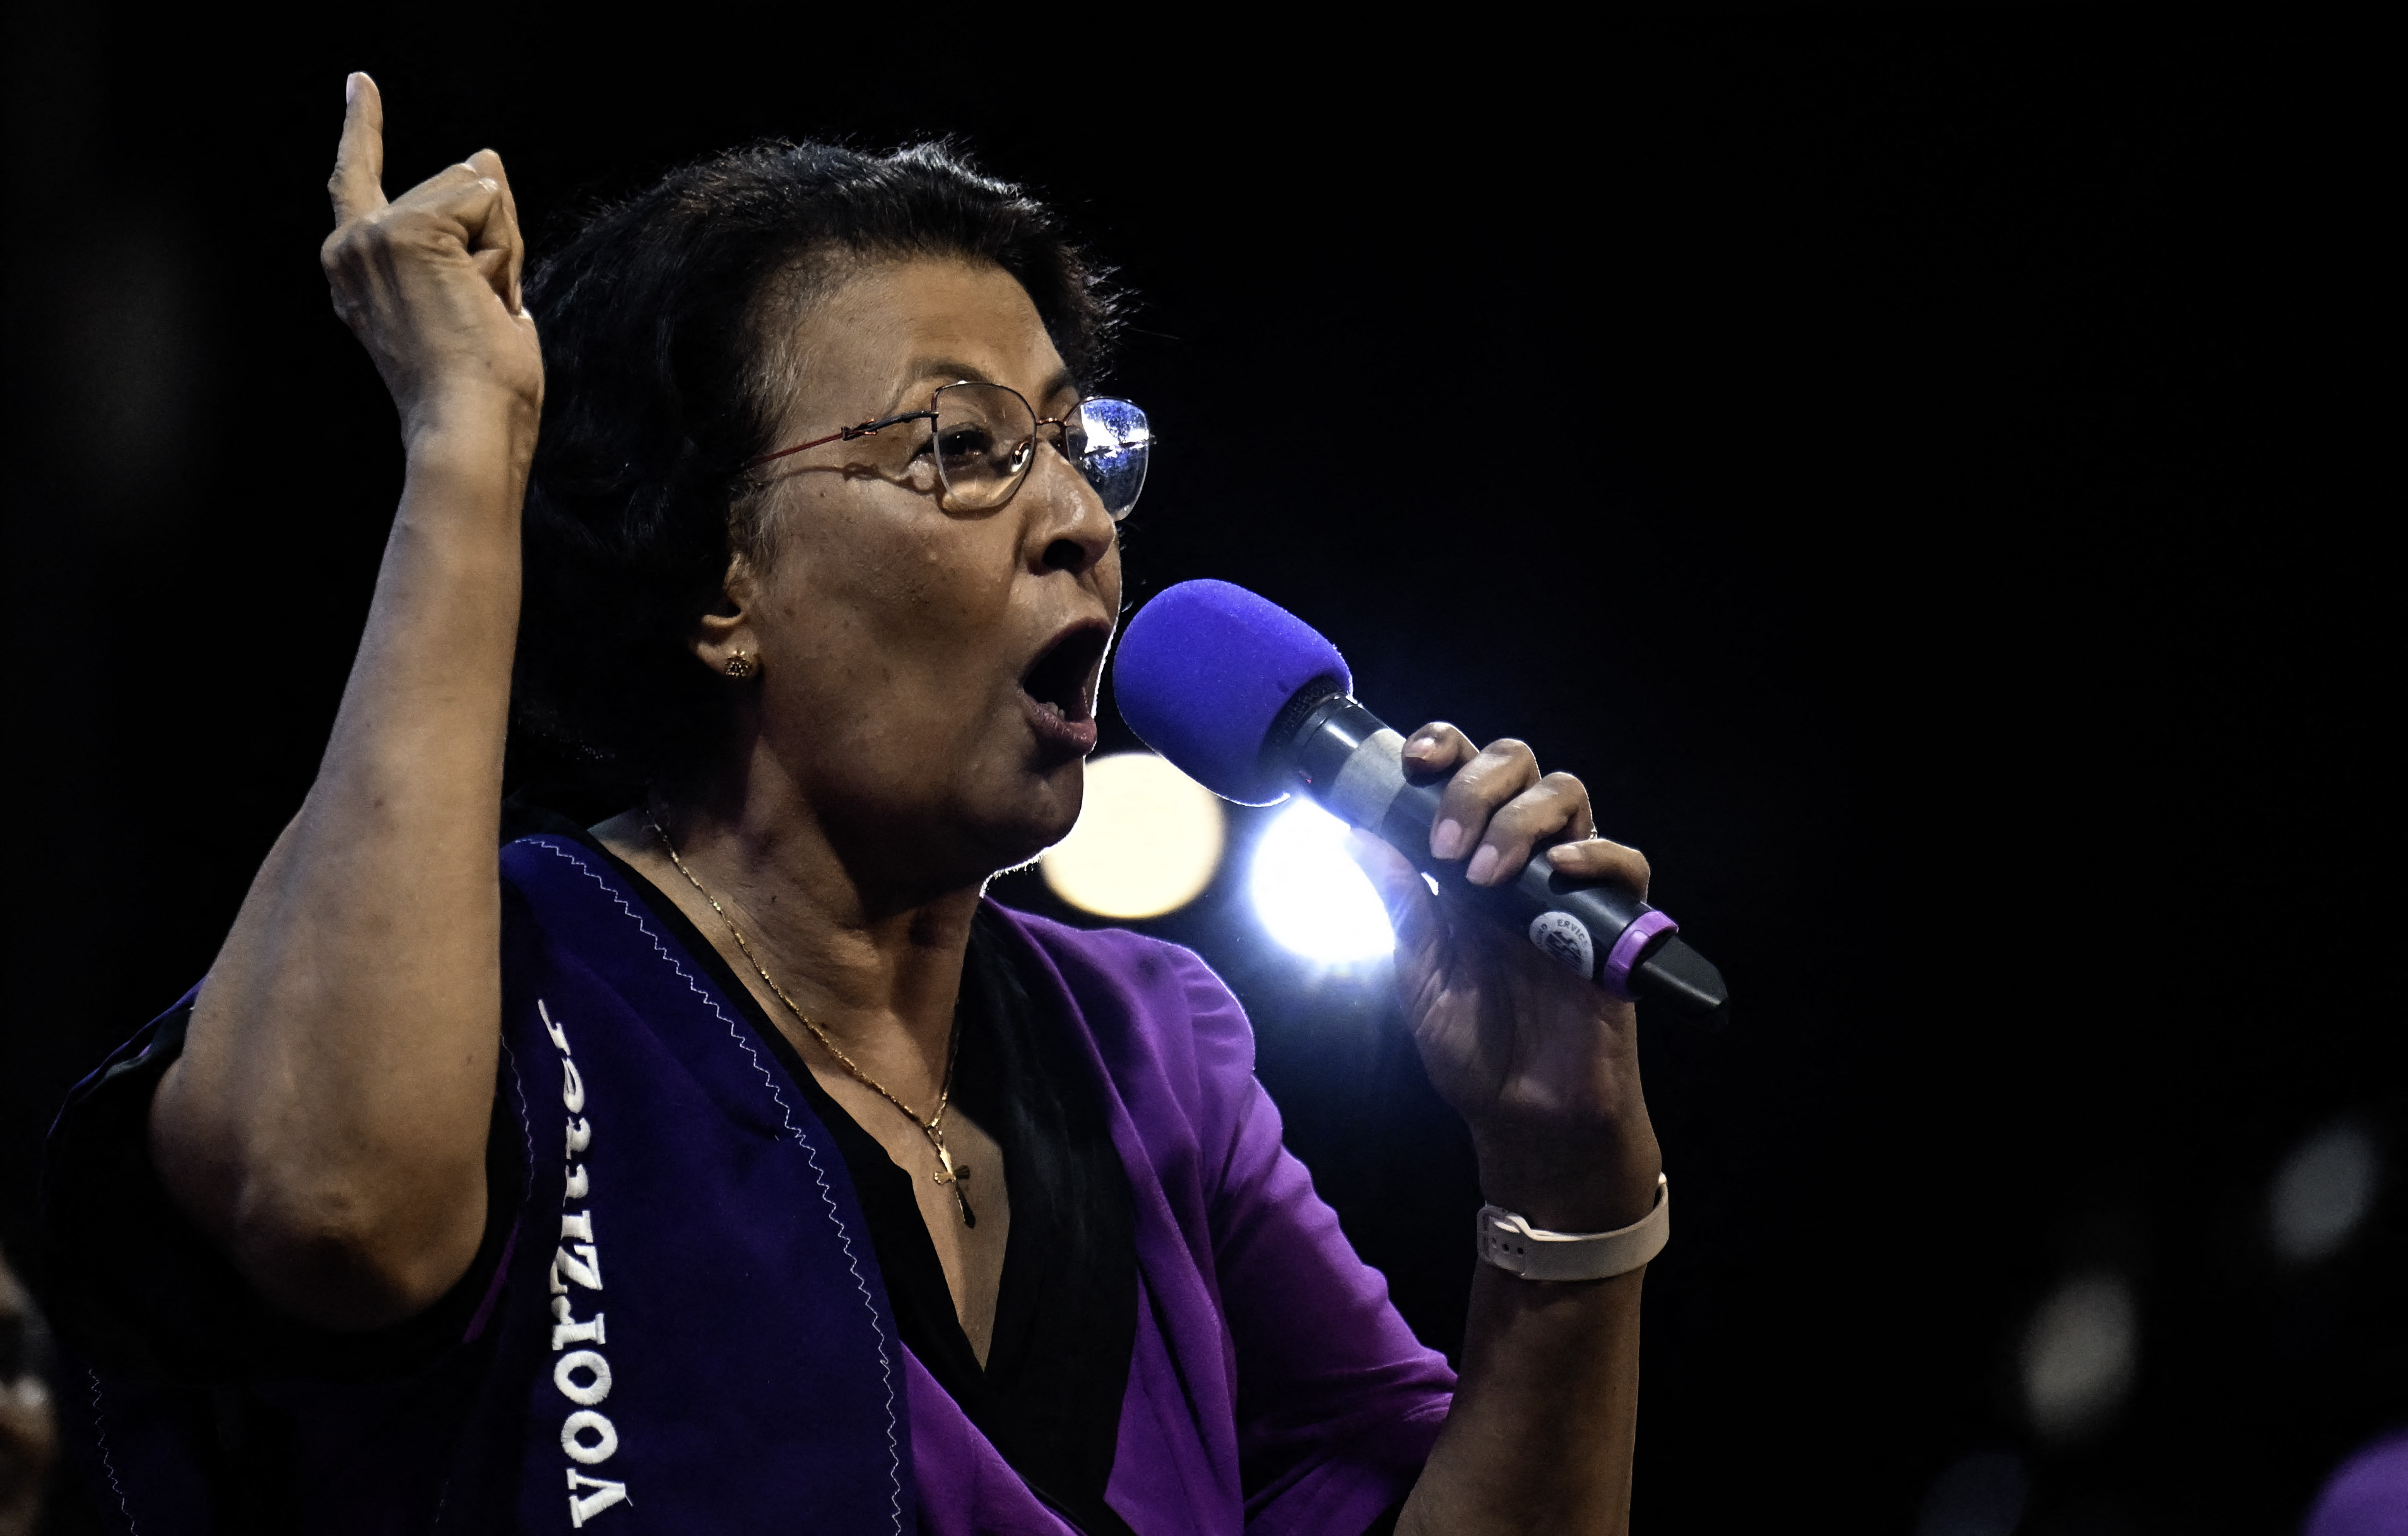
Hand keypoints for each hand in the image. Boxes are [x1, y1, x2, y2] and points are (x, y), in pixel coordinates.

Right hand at [320, 74, 541, 450]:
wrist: (466, 422)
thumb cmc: (476, 382)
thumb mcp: (477, 291)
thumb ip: (473, 227)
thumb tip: (485, 155)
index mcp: (359, 266)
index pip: (360, 177)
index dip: (364, 127)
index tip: (362, 84)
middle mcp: (353, 244)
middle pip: (455, 187)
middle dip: (495, 241)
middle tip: (477, 311)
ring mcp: (375, 234)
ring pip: (475, 192)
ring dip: (501, 250)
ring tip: (476, 309)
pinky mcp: (408, 230)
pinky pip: (487, 203)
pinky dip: (503, 250)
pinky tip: (479, 297)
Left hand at [1347, 725, 1661, 1231]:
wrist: (1526, 1122)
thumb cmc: (1474, 1052)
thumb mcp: (1418, 973)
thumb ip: (1397, 903)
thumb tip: (1350, 834)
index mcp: (1466, 867)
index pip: (1464, 776)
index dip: (1444, 749)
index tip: (1412, 763)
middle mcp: (1521, 865)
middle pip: (1519, 766)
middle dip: (1477, 781)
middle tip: (1445, 843)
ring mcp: (1570, 890)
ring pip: (1569, 794)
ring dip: (1520, 817)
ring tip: (1484, 873)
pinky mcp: (1616, 926)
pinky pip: (1627, 862)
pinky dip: (1596, 852)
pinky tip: (1559, 869)